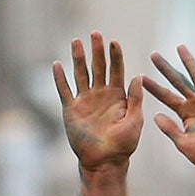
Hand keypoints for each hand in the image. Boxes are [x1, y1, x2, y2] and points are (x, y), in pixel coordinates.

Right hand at [54, 31, 145, 173]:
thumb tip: (138, 76)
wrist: (104, 162)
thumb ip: (135, 99)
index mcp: (117, 95)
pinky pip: (64, 91)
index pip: (116, 69)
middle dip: (97, 50)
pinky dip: (60, 78)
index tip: (114, 42)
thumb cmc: (123, 145)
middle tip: (96, 34)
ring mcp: (85, 101)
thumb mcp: (135, 120)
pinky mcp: (71, 110)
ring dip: (78, 58)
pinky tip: (56, 65)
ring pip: (80, 74)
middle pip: (98, 67)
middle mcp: (100, 94)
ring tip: (76, 42)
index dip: (115, 56)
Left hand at [141, 46, 194, 172]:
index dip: (154, 88)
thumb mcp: (184, 144)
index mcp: (185, 113)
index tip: (140, 78)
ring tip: (179, 48)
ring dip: (189, 63)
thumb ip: (170, 130)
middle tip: (153, 55)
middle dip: (166, 69)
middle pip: (178, 82)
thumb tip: (155, 116)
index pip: (166, 97)